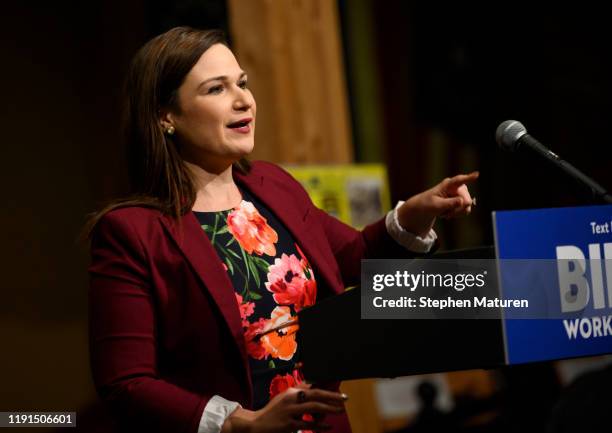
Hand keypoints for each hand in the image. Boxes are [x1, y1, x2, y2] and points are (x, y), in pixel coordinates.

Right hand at [222, 384, 346, 432]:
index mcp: (291, 392)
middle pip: (316, 394)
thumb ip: (298, 393)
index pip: (312, 386)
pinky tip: (328, 426)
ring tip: (340, 410)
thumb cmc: (272, 412)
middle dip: (332, 396)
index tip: (338, 389)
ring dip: (329, 409)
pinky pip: (309, 424)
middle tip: (344, 398)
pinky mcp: (289, 424)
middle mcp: (291, 398)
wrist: (256, 425)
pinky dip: (320, 426)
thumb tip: (313, 386)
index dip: (326, 387)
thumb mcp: (284, 399)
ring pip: (314, 408)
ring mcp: (290, 411)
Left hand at [396, 172, 478, 236]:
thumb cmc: (428, 204)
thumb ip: (449, 203)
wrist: (426, 208)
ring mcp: (461, 193)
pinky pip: (466, 210)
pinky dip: (457, 214)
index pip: (459, 181)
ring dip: (456, 213)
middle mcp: (457, 187)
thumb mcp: (436, 205)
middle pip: (466, 200)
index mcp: (448, 185)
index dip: (468, 178)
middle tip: (444, 213)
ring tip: (445, 212)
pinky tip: (449, 213)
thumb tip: (463, 201)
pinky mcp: (463, 200)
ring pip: (467, 207)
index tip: (477, 174)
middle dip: (457, 210)